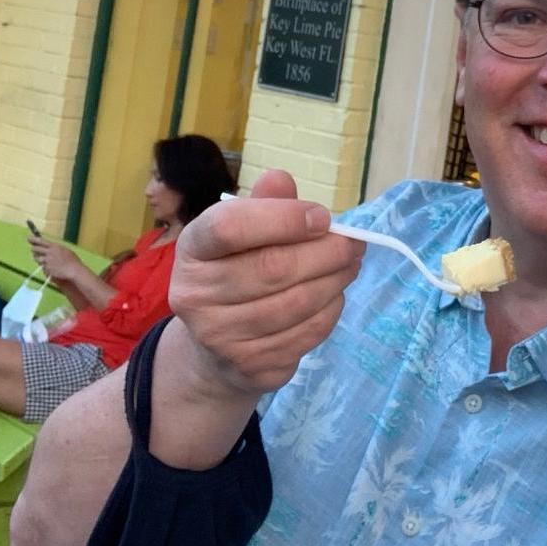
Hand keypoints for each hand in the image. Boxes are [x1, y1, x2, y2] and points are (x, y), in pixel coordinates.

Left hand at [28, 234, 85, 284]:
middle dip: (34, 249)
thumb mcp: (65, 250)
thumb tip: (47, 247)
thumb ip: (55, 248)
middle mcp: (49, 253)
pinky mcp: (46, 269)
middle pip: (35, 249)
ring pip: (37, 259)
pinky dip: (45, 267)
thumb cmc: (72, 260)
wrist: (74, 270)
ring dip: (39, 259)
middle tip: (34, 250)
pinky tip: (52, 267)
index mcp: (54, 246)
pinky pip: (42, 267)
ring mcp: (47, 261)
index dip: (33, 239)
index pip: (41, 241)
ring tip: (47, 261)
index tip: (29, 238)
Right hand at [167, 170, 365, 399]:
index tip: (322, 217)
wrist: (214, 347)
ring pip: (295, 303)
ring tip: (350, 265)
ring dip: (335, 281)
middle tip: (353, 242)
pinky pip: (304, 334)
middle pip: (272, 268)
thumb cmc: (237, 271)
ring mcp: (218, 336)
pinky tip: (335, 296)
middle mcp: (194, 295)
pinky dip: (330, 311)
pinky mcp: (248, 366)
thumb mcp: (244, 233)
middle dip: (326, 252)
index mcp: (192, 249)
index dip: (283, 218)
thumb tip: (280, 179)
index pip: (229, 227)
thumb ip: (265, 205)